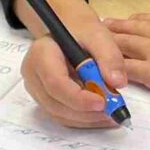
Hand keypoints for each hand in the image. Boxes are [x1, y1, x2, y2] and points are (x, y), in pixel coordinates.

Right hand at [17, 0, 127, 130]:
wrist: (70, 31)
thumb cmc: (82, 31)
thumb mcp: (100, 36)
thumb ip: (110, 57)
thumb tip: (117, 83)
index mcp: (41, 54)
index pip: (55, 83)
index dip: (78, 98)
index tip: (103, 103)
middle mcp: (32, 74)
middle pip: (55, 103)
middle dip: (85, 113)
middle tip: (113, 112)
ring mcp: (36, 89)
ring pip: (58, 113)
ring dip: (86, 119)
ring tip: (111, 115)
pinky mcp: (45, 98)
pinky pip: (61, 115)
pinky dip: (82, 119)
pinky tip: (101, 116)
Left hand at [109, 5, 149, 105]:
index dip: (134, 20)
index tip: (125, 20)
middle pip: (131, 29)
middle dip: (114, 29)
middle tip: (99, 27)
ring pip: (124, 46)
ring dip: (106, 46)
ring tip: (93, 46)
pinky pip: (127, 70)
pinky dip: (113, 69)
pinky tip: (102, 70)